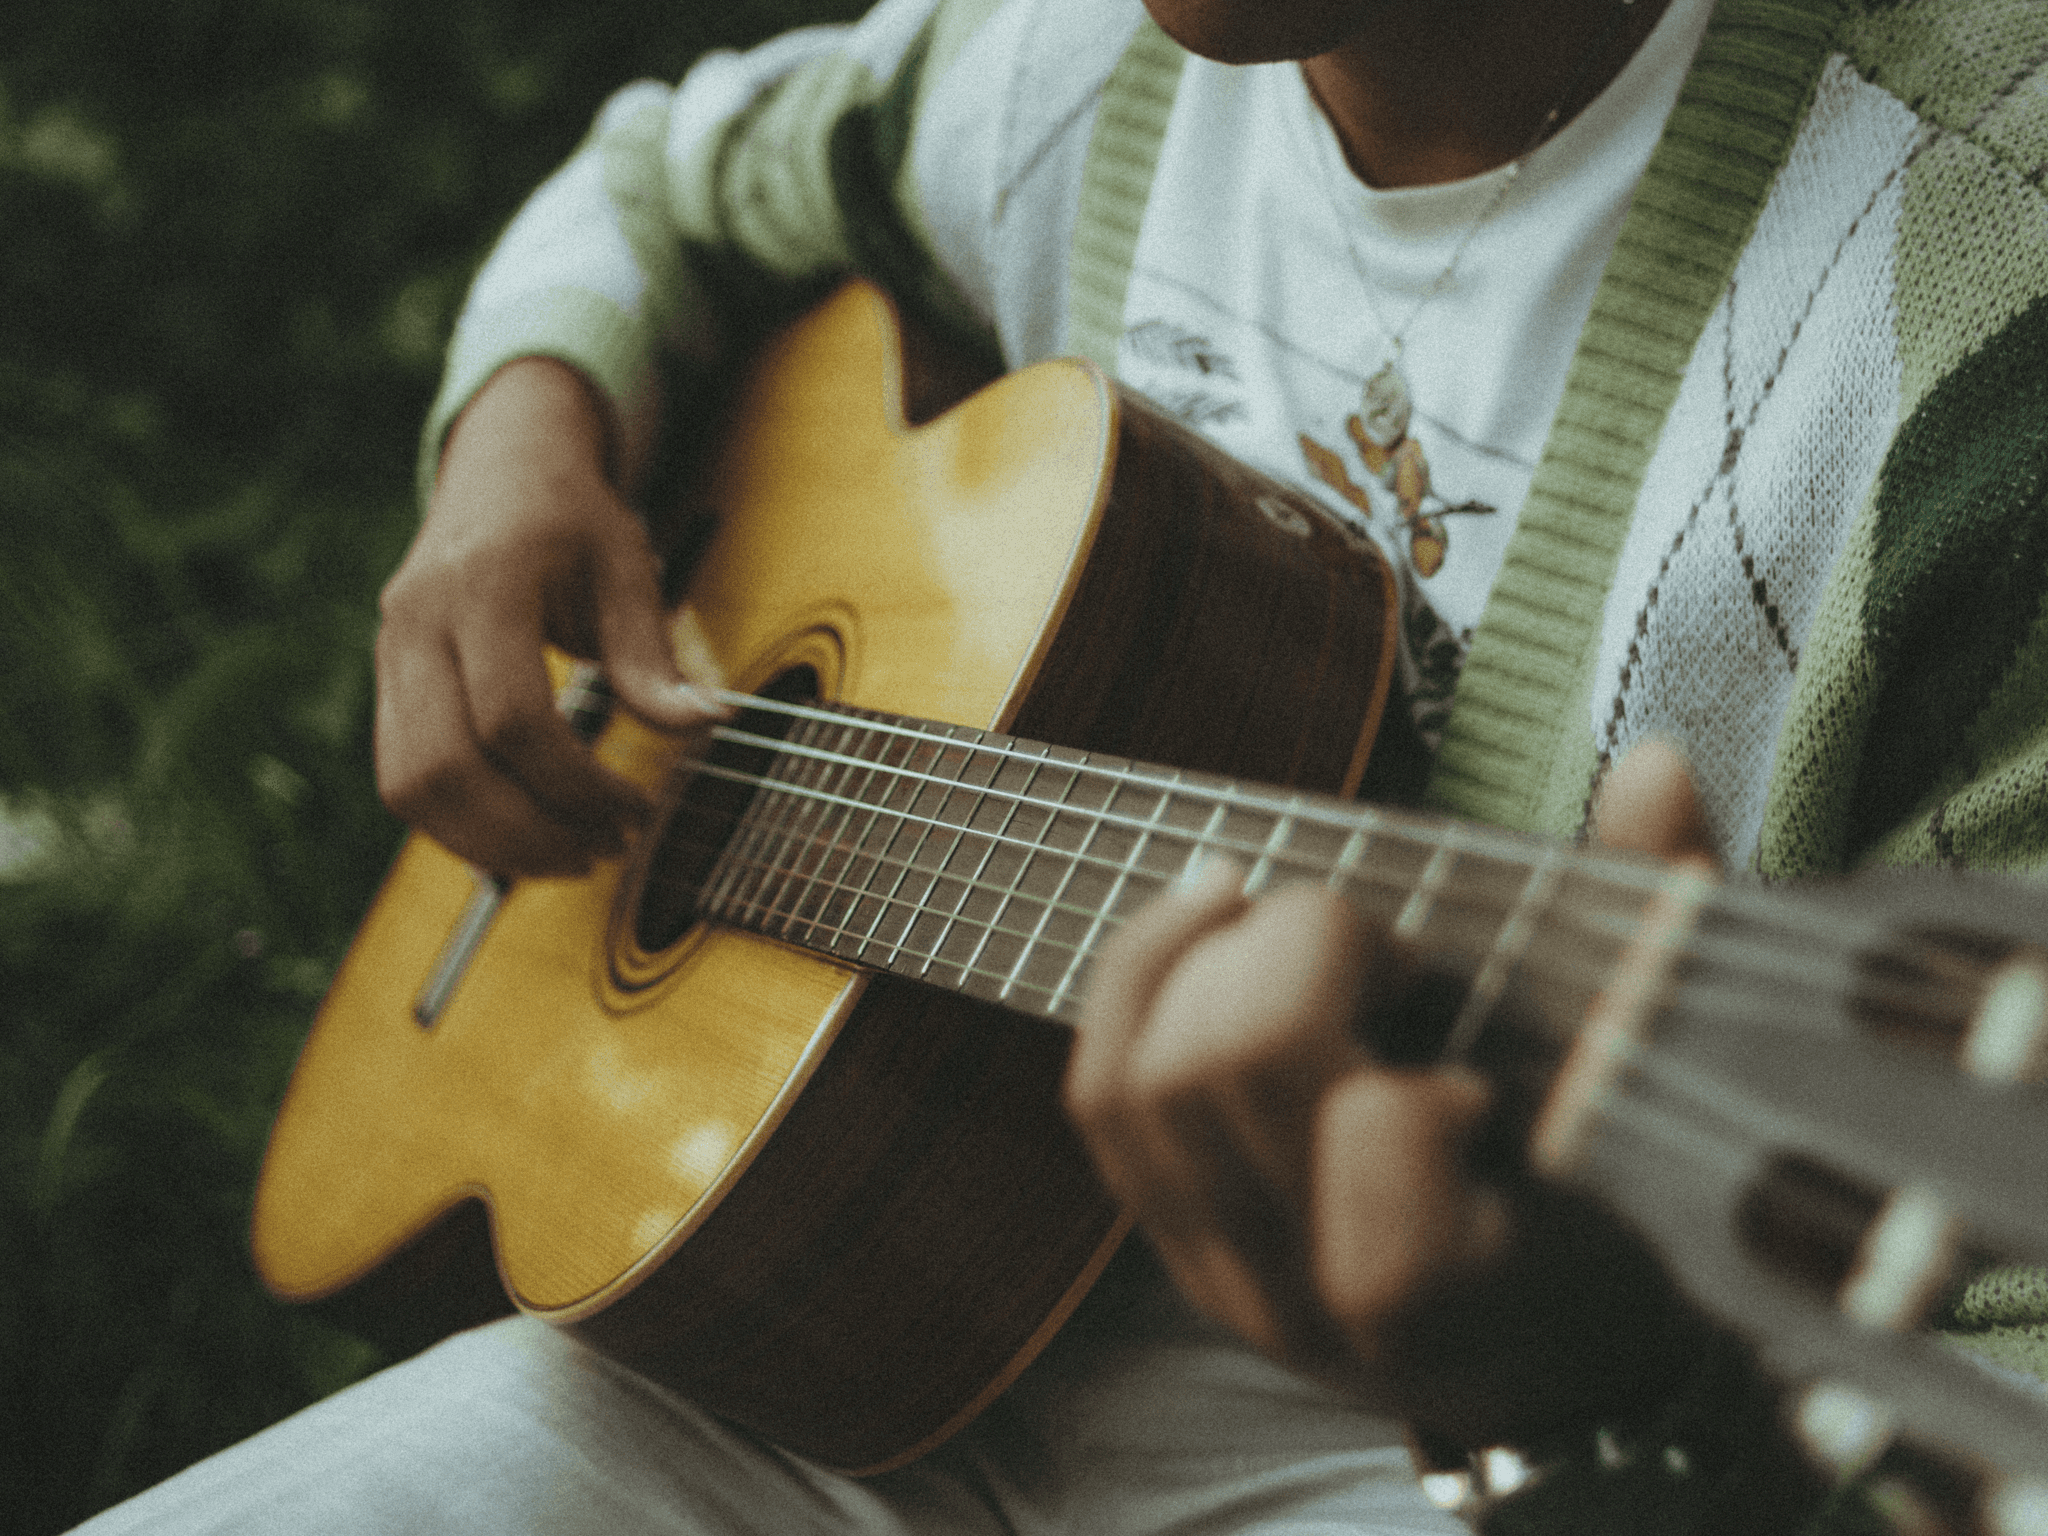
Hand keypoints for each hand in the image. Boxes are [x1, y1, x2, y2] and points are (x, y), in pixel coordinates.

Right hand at [375, 358, 726, 875]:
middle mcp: (417, 621)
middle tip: (605, 850)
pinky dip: (462, 824)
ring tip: (571, 854)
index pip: (511, 717)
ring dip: (490, 842)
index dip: (575, 783)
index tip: (636, 810)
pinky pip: (403, 779)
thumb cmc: (570, 515)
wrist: (501, 464)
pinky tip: (529, 833)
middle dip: (528, 831)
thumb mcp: (626, 566)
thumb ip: (652, 654)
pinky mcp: (386, 684)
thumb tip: (703, 724)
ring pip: (407, 786)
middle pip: (443, 767)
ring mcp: (389, 654)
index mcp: (482, 583)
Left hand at [1065, 740, 1717, 1445]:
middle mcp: (1310, 1300)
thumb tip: (1649, 764)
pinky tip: (1209, 918)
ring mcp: (1222, 1273)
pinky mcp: (1169, 1237)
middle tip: (1380, 948)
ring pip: (1134, 1081)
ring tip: (1277, 912)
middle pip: (1220, 1072)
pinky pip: (1099, 1098)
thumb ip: (1655, 934)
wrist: (1542, 1375)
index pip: (1373, 1155)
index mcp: (1457, 1294)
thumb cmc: (1612, 1232)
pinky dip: (1137, 980)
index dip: (1408, 1087)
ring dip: (1194, 951)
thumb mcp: (1662, 1111)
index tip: (1470, 1074)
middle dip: (1296, 951)